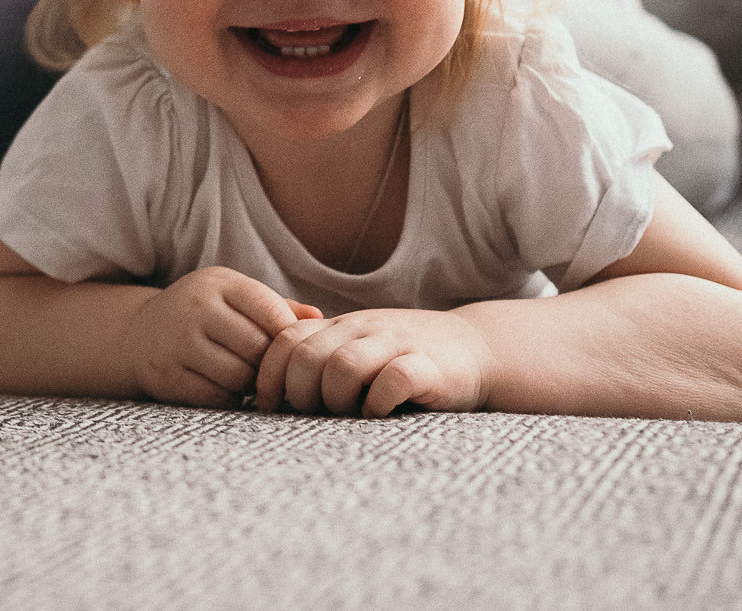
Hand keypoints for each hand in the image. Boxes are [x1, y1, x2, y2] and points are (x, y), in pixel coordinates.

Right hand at [127, 267, 320, 407]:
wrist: (137, 334)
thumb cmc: (203, 316)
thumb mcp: (234, 299)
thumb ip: (277, 307)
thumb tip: (321, 318)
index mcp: (218, 283)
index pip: (271, 311)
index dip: (288, 337)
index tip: (290, 350)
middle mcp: (194, 307)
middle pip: (258, 348)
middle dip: (269, 365)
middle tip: (270, 371)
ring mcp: (176, 341)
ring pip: (238, 376)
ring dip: (250, 384)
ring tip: (248, 379)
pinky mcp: (165, 374)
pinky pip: (216, 397)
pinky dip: (228, 399)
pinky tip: (224, 388)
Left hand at [253, 307, 493, 417]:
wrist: (476, 349)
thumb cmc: (404, 359)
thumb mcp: (356, 349)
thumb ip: (319, 359)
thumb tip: (266, 395)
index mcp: (338, 326)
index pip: (284, 339)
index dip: (269, 375)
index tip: (269, 406)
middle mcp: (361, 329)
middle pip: (306, 356)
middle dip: (300, 393)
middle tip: (315, 413)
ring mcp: (395, 343)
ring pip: (342, 366)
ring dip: (336, 399)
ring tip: (348, 414)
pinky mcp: (428, 366)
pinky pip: (393, 379)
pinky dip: (379, 402)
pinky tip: (380, 414)